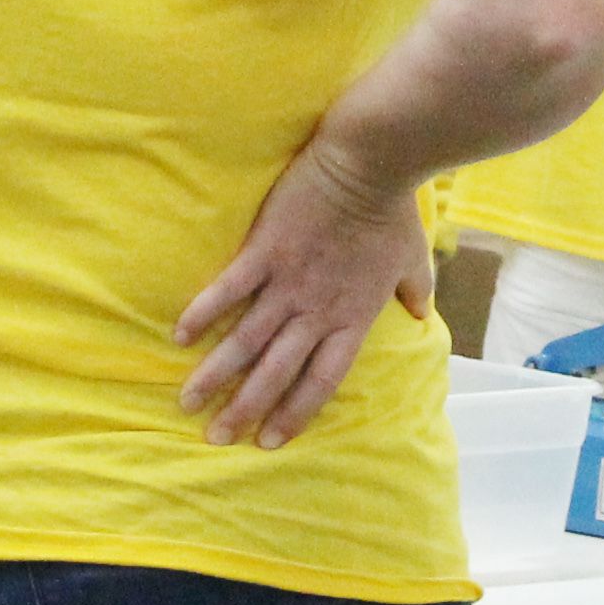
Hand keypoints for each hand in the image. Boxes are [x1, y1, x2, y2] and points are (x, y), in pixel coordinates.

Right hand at [174, 135, 431, 450]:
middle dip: (244, 410)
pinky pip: (228, 290)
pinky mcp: (264, 251)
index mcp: (351, 319)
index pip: (320, 382)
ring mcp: (288, 283)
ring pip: (245, 341)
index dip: (294, 414)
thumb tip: (423, 315)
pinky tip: (179, 336)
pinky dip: (203, 313)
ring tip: (188, 402)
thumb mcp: (413, 259)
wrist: (370, 163)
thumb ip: (415, 291)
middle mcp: (316, 311)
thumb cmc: (393, 211)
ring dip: (215, 375)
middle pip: (275, 373)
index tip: (269, 442)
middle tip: (215, 439)